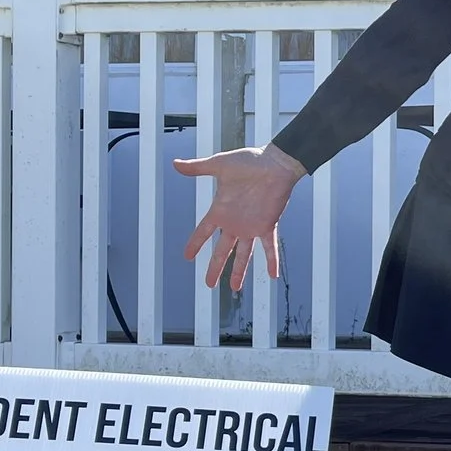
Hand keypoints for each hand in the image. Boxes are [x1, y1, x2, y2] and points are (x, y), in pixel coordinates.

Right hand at [172, 144, 306, 290]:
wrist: (275, 162)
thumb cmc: (249, 161)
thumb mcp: (219, 165)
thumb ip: (198, 168)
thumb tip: (175, 163)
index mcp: (221, 210)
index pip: (203, 231)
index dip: (195, 244)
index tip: (187, 257)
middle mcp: (234, 222)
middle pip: (222, 251)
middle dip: (214, 267)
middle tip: (208, 284)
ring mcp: (251, 226)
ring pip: (244, 254)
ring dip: (239, 271)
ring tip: (234, 288)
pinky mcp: (268, 225)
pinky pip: (270, 247)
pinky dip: (272, 260)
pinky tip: (273, 275)